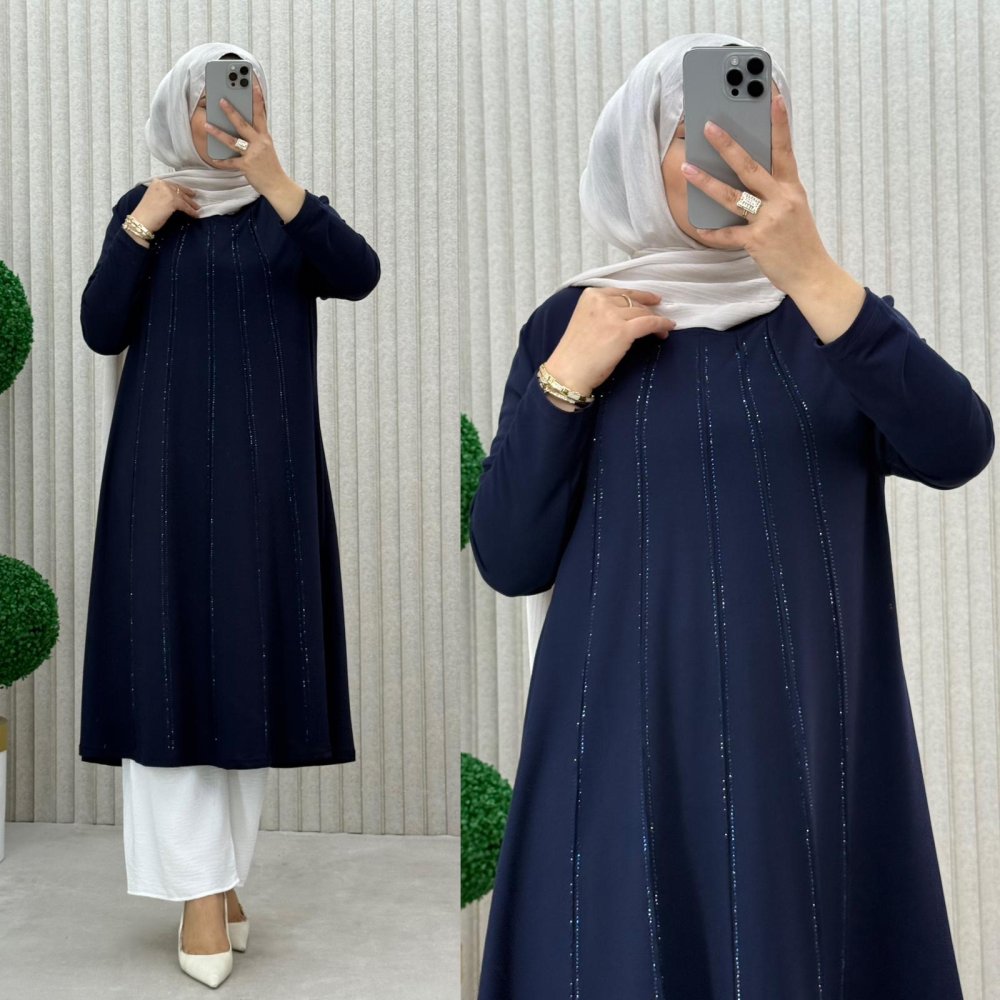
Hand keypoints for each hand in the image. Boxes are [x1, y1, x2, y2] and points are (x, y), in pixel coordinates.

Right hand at [131, 178, 199, 233]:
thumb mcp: (154, 197)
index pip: (173, 185)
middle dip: (188, 196)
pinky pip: (185, 206)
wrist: (141, 221)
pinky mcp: (172, 201)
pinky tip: (195, 215)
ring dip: (191, 204)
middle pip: (179, 190)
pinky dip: (191, 211)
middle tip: (195, 198)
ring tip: (197, 209)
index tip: (189, 192)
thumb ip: (163, 194)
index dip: (182, 189)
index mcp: (157, 182)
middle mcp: (162, 184)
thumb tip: (176, 197)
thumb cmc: (146, 212)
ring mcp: (167, 192)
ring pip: (183, 198)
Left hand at [202, 76, 286, 194]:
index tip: (253, 85)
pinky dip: (222, 161)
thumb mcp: (266, 148)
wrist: (278, 185)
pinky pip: (231, 162)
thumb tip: (241, 125)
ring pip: (233, 141)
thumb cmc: (270, 166)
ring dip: (219, 132)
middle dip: (231, 112)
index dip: (257, 99)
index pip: (261, 114)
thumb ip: (256, 136)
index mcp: (265, 137)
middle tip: (220, 100)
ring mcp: (253, 155)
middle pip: (243, 124)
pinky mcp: (247, 167)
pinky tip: (213, 157)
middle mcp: (260, 144)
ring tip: (207, 124)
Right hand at [543, 287, 675, 397]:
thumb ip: (602, 312)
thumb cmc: (575, 353)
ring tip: (662, 329)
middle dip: (648, 309)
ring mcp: (612, 315)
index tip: (652, 300)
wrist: (568, 372)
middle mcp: (601, 301)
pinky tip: (667, 328)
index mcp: (590, 296)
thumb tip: (629, 314)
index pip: (621, 292)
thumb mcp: (585, 321)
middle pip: (633, 301)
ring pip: (643, 312)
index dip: (640, 296)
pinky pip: (650, 323)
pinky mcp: (623, 331)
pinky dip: (661, 324)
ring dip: (655, 319)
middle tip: (658, 318)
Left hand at [679, 93, 832, 295]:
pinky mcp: (757, 243)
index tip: (772, 95)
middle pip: (751, 166)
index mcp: (792, 188)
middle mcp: (782, 200)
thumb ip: (776, 190)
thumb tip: (750, 174)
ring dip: (706, 181)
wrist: (813, 274)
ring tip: (687, 168)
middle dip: (728, 145)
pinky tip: (697, 227)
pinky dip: (711, 232)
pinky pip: (728, 235)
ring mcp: (769, 221)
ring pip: (732, 196)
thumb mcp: (794, 208)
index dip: (779, 122)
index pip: (785, 149)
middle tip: (709, 126)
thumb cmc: (800, 241)